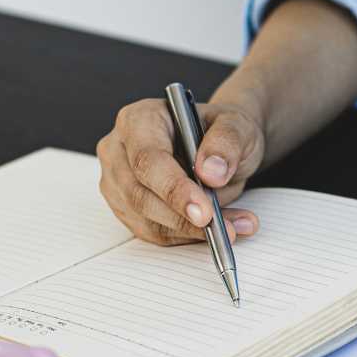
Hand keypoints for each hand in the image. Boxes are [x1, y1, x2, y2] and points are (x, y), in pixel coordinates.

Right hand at [97, 98, 263, 244]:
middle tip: (223, 229)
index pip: (147, 159)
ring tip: (234, 227)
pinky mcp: (128, 209)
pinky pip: (156, 233)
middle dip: (183, 218)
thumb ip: (226, 142)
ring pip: (147, 221)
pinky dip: (190, 237)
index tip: (204, 211)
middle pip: (140, 196)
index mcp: (139, 119)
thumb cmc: (221, 131)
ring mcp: (119, 183)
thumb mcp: (236, 125)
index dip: (174, 189)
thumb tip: (211, 172)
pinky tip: (221, 230)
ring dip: (193, 231)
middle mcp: (120, 150)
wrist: (221, 148)